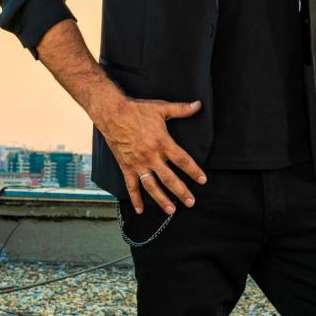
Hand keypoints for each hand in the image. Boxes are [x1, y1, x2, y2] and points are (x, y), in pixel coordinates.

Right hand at [92, 93, 206, 213]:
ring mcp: (138, 164)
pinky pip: (131, 186)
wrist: (112, 113)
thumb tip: (198, 105)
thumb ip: (181, 109)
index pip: (182, 160)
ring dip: (162, 200)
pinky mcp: (126, 167)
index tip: (202, 180)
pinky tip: (140, 210)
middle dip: (182, 192)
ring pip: (152, 186)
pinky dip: (135, 199)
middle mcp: (151, 156)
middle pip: (169, 178)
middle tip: (191, 202)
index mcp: (162, 143)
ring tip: (172, 210)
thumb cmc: (137, 110)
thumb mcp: (161, 108)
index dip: (194, 171)